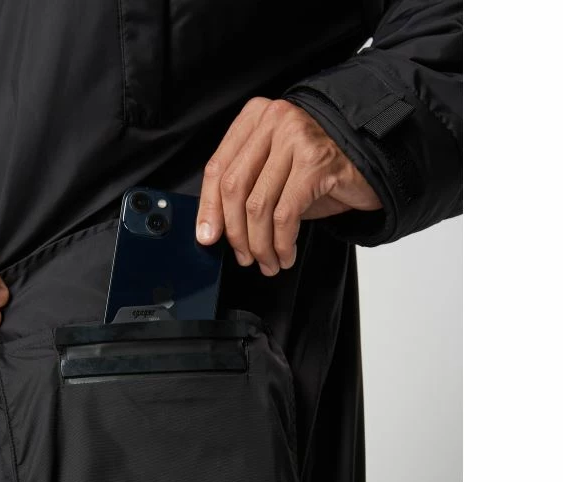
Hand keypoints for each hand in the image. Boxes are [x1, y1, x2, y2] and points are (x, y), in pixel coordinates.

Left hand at [196, 97, 382, 274]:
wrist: (376, 160)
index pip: (217, 167)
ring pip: (258, 205)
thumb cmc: (323, 167)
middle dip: (234, 231)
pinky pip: (286, 214)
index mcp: (255, 118)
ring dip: (260, 244)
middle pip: (234, 187)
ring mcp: (296, 138)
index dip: (208, 208)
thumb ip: (248, 186)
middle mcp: (274, 121)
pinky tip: (286, 254)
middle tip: (242, 256)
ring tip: (267, 261)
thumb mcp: (277, 170)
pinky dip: (282, 243)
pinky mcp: (318, 162)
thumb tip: (215, 226)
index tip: (207, 236)